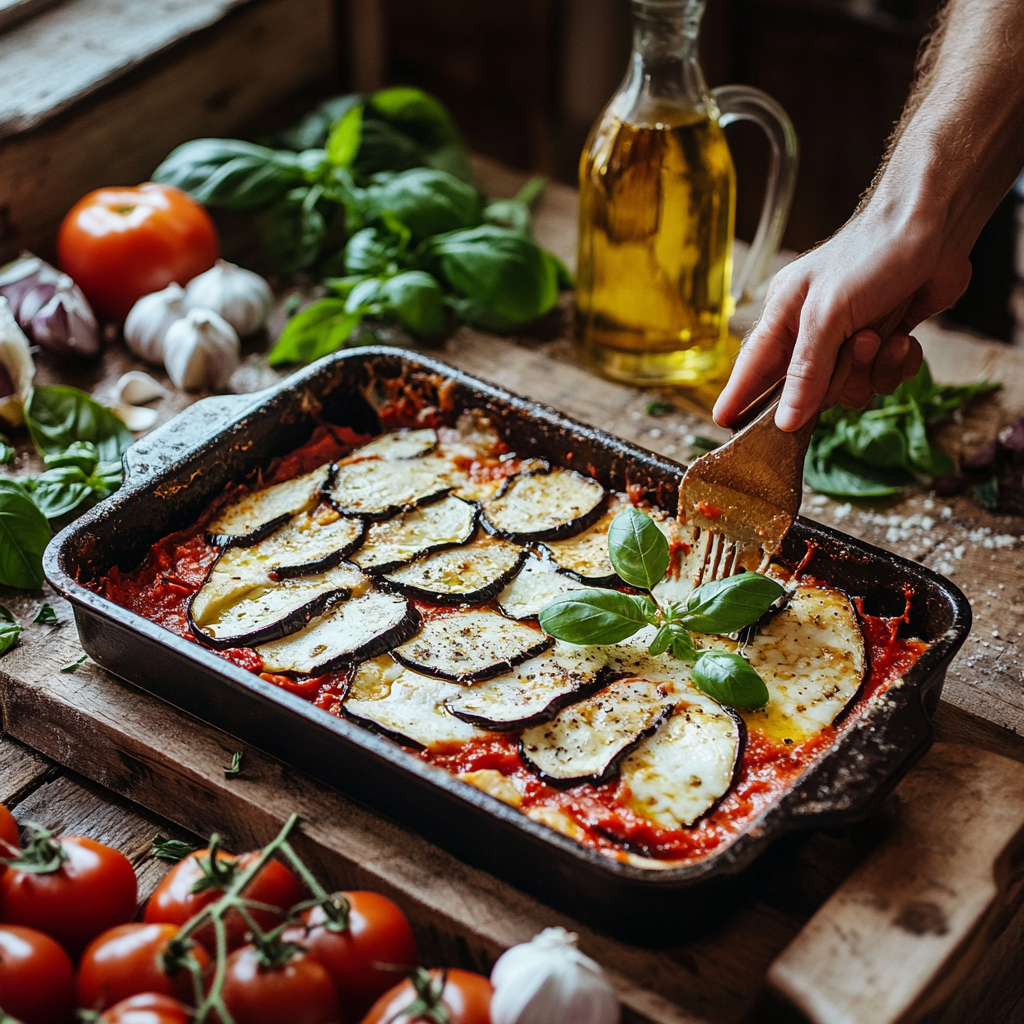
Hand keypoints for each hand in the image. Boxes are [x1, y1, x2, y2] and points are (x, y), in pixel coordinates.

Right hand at [713, 207, 972, 430]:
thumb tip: (784, 422)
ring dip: (872, 370)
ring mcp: (848, 340)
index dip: (738, 396)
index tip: (725, 423)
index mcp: (782, 317)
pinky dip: (897, 364)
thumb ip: (805, 372)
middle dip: (838, 377)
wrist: (935, 224)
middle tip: (858, 345)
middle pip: (808, 392)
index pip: (751, 368)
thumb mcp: (826, 316)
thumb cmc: (870, 255)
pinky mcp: (883, 342)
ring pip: (849, 390)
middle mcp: (811, 332)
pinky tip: (904, 339)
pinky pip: (882, 380)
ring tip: (882, 335)